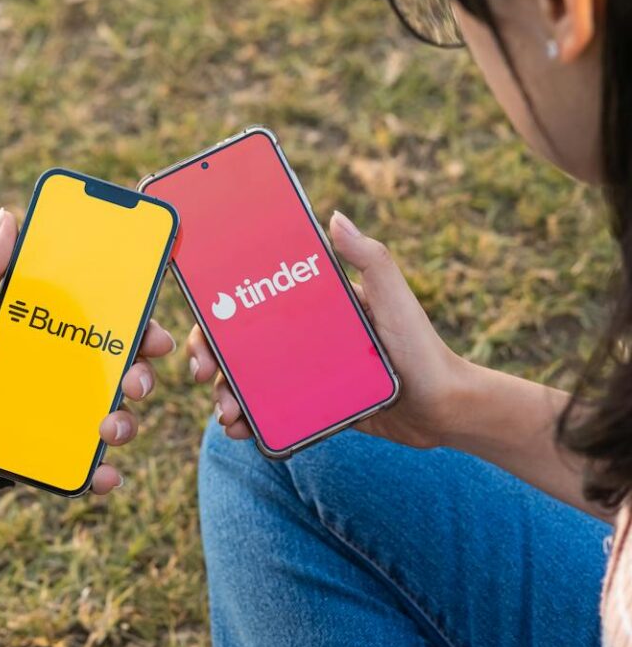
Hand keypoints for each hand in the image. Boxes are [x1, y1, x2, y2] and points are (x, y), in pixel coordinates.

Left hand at [0, 208, 176, 493]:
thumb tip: (8, 216)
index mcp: (48, 338)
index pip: (105, 329)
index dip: (139, 329)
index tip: (155, 333)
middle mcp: (58, 378)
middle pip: (119, 374)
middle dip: (141, 375)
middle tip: (138, 380)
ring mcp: (54, 419)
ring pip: (109, 421)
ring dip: (125, 424)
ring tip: (110, 427)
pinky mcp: (41, 457)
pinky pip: (80, 469)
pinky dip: (100, 476)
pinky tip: (104, 475)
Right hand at [185, 211, 470, 449]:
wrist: (444, 408)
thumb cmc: (421, 346)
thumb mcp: (393, 297)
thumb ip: (369, 257)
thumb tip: (334, 216)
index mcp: (313, 309)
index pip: (252, 307)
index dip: (219, 319)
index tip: (203, 337)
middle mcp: (303, 340)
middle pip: (241, 348)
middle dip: (213, 363)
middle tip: (203, 377)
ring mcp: (305, 376)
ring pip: (250, 384)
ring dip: (227, 398)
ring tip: (227, 415)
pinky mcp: (314, 408)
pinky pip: (273, 414)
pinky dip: (250, 423)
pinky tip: (240, 431)